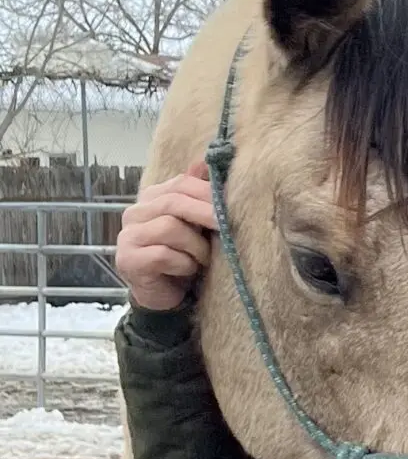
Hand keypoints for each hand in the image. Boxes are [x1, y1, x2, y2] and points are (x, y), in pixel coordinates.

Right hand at [116, 161, 218, 311]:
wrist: (164, 296)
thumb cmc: (182, 257)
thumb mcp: (194, 225)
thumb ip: (196, 195)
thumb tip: (205, 162)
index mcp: (151, 199)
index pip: (180, 184)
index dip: (206, 192)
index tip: (229, 204)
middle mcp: (135, 213)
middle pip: (173, 202)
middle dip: (204, 213)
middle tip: (225, 225)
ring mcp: (128, 236)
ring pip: (170, 228)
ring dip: (195, 246)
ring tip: (203, 259)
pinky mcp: (128, 260)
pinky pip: (163, 254)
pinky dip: (183, 263)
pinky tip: (187, 270)